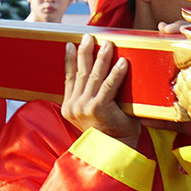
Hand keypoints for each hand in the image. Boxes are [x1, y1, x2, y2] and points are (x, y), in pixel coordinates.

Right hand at [62, 34, 139, 148]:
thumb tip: (98, 78)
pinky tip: (122, 62)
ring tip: (107, 44)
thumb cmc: (108, 135)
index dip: (69, 60)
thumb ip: (90, 99)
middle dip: (84, 52)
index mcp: (69, 107)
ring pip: (94, 76)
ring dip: (101, 57)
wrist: (113, 154)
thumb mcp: (92, 116)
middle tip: (88, 36)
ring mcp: (85, 107)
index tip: (70, 45)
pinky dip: (116, 73)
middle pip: (80, 73)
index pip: (68, 78)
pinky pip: (109, 86)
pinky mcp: (99, 108)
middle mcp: (74, 106)